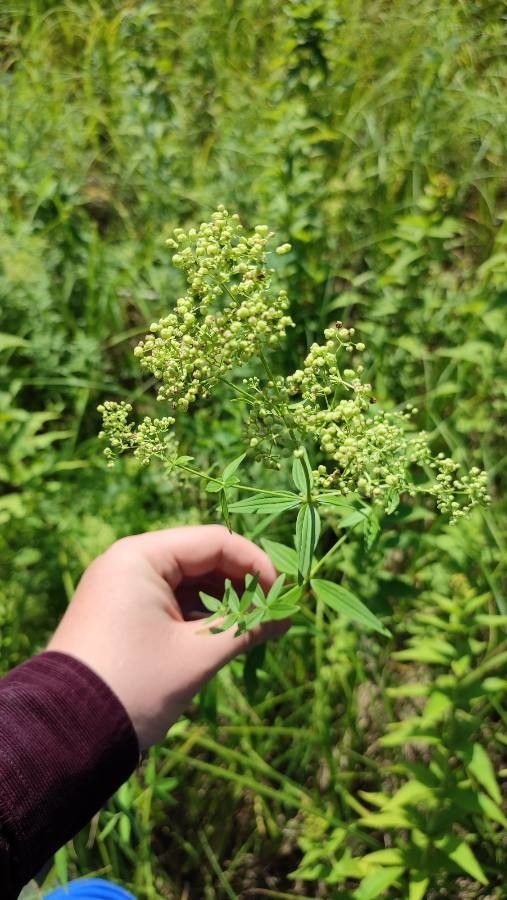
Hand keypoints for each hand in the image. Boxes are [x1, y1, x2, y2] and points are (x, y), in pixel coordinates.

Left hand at [47, 525, 287, 748]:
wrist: (67, 734)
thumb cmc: (136, 685)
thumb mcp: (198, 654)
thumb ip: (248, 626)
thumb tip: (289, 615)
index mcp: (141, 556)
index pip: (215, 541)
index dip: (256, 564)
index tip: (285, 595)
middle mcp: (129, 562)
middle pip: (203, 559)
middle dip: (243, 585)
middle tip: (278, 613)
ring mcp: (124, 588)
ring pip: (190, 582)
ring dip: (226, 602)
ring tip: (260, 628)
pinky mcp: (123, 614)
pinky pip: (173, 602)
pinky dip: (202, 616)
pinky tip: (231, 635)